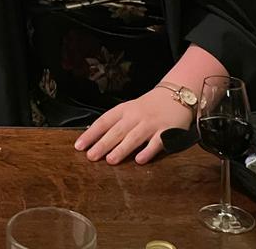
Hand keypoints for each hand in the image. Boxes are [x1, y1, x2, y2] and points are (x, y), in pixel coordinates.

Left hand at [74, 87, 192, 164]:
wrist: (175, 95)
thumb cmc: (149, 106)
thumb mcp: (130, 109)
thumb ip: (116, 122)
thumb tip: (94, 138)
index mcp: (124, 110)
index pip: (104, 121)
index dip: (91, 134)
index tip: (79, 146)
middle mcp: (135, 116)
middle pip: (117, 131)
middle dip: (103, 144)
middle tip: (91, 157)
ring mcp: (151, 124)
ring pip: (134, 137)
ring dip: (122, 149)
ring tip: (110, 160)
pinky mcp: (167, 131)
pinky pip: (156, 142)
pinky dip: (148, 151)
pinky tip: (140, 160)